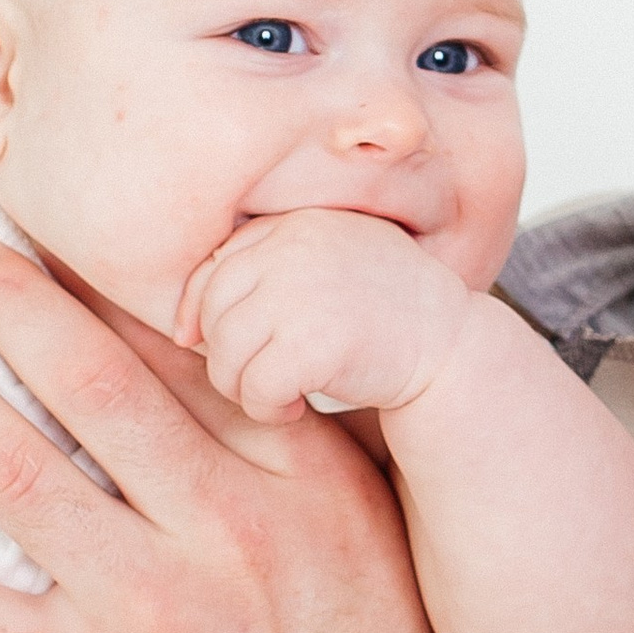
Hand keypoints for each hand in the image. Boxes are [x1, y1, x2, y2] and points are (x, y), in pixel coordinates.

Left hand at [0, 237, 487, 632]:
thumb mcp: (382, 554)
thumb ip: (315, 460)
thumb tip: (253, 367)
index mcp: (309, 479)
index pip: (192, 346)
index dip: (104, 278)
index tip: (44, 229)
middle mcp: (233, 525)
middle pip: (90, 377)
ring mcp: (158, 604)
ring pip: (13, 467)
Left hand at [174, 208, 472, 423]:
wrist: (452, 349)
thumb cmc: (384, 317)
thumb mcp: (328, 272)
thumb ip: (267, 275)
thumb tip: (181, 327)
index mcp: (297, 223)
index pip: (215, 265)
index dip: (197, 311)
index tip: (199, 343)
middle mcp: (296, 246)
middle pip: (213, 311)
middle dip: (222, 357)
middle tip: (255, 381)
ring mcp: (305, 291)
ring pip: (225, 352)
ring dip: (242, 389)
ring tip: (277, 396)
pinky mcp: (316, 342)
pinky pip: (255, 386)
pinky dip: (267, 408)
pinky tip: (295, 408)